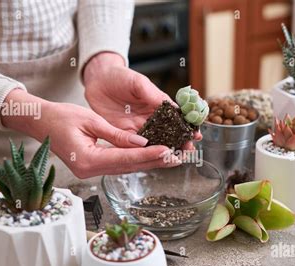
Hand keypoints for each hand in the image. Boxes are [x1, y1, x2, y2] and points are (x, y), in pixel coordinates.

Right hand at [1, 89, 180, 177]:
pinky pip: (119, 164)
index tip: (167, 150)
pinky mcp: (93, 167)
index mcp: (88, 160)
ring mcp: (91, 171)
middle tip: (177, 156)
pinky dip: (136, 160)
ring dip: (148, 163)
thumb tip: (142, 140)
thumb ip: (117, 134)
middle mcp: (90, 170)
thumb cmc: (61, 117)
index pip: (124, 158)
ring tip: (170, 158)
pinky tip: (152, 156)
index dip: (147, 154)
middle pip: (128, 167)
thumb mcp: (91, 120)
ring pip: (126, 167)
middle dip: (153, 161)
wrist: (40, 122)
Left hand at [83, 52, 200, 149]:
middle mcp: (150, 119)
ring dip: (164, 151)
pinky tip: (151, 159)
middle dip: (180, 143)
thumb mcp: (138, 82)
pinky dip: (142, 153)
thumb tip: (173, 106)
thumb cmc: (120, 77)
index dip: (187, 127)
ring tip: (175, 158)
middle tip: (188, 151)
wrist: (98, 80)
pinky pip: (134, 146)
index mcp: (158, 105)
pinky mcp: (123, 134)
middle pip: (168, 134)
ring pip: (154, 143)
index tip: (196, 134)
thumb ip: (153, 94)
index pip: (177, 119)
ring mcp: (138, 128)